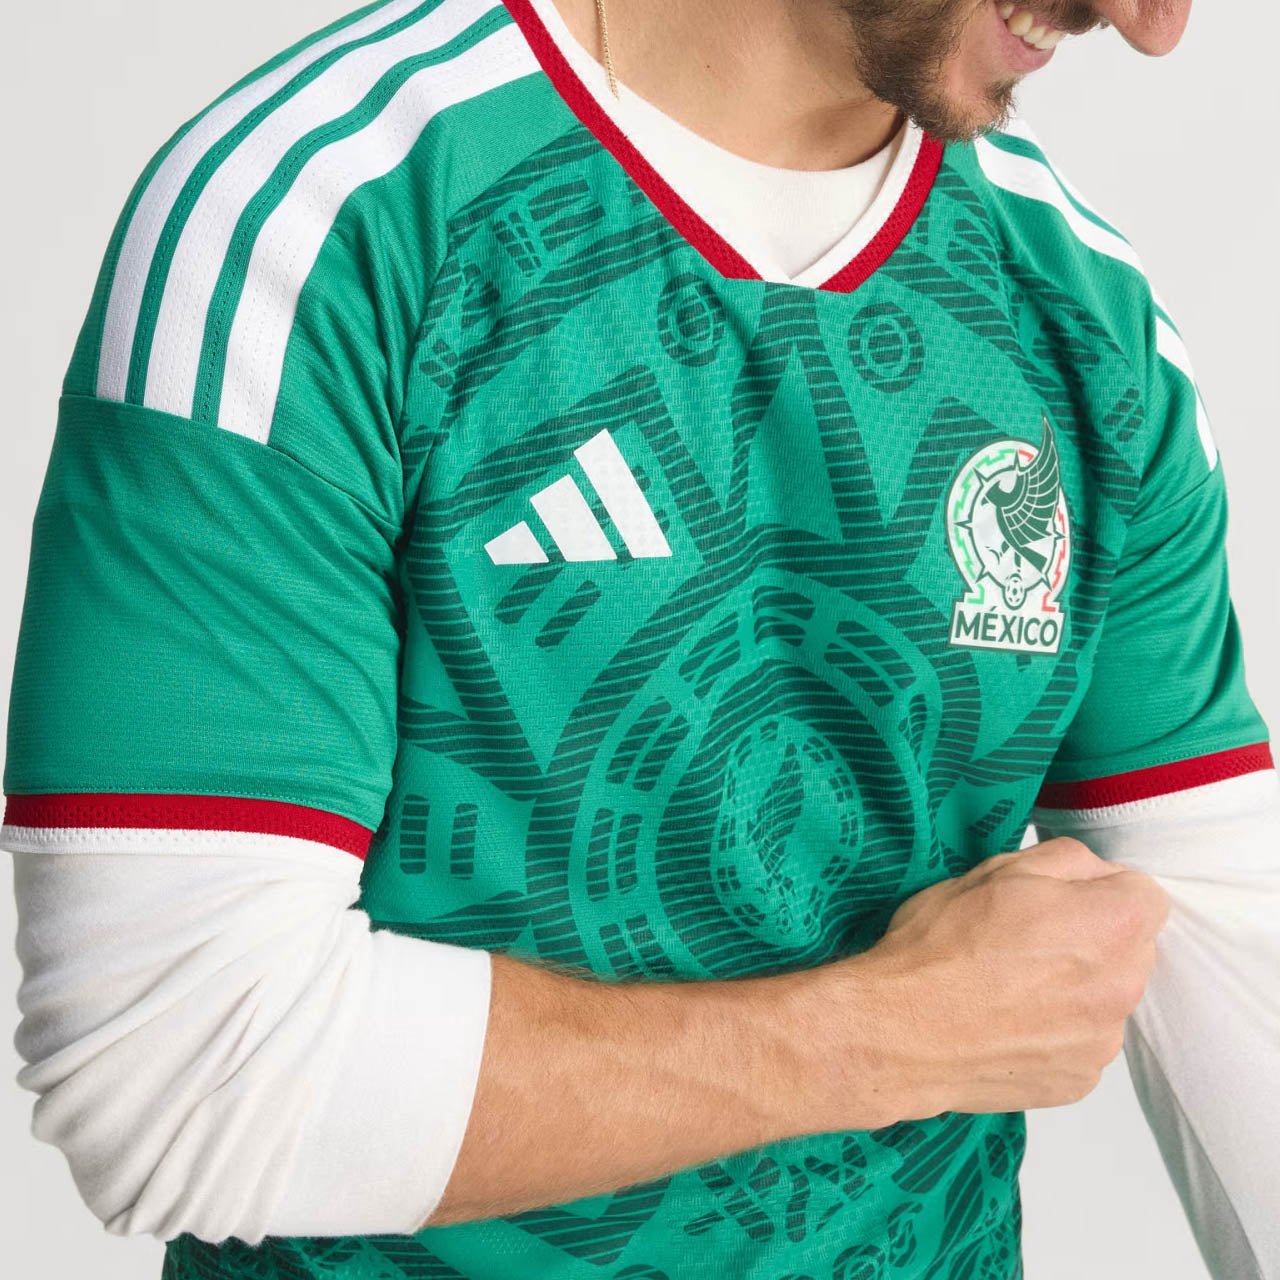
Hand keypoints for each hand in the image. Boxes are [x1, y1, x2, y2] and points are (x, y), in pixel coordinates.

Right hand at [812, 838, 1170, 1128]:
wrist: (901, 1030)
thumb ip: (1066, 860)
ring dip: (1076, 988)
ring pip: (1105, 998)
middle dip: (1092, 939)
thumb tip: (1094, 874)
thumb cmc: (943, 944)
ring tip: (1010, 986)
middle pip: (1130, 949)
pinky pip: (1081, 1043)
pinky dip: (1054, 1032)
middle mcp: (1125, 985)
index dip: (1099, 890)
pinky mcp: (1079, 1081)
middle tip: (1026, 939)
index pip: (1144, 894)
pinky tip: (1006, 1023)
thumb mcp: (996, 869)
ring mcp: (1103, 1041)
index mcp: (1113, 924)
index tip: (1058, 899)